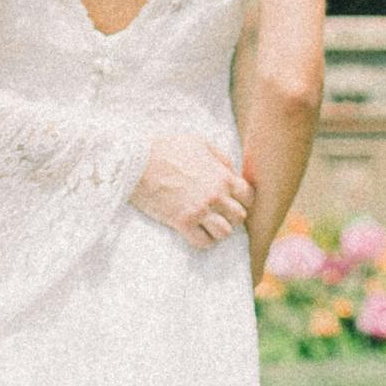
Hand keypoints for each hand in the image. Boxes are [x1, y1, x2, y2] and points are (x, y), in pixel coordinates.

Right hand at [131, 132, 250, 249]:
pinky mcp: (182, 222)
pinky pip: (203, 242)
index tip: (230, 201)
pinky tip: (194, 231)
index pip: (249, 197)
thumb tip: (231, 172)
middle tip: (217, 214)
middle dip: (230, 216)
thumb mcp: (198, 143)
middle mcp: (215, 195)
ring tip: (206, 225)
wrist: (137, 161)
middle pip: (239, 217)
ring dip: (217, 230)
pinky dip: (202, 240)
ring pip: (225, 233)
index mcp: (222, 176)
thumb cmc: (166, 149)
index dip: (242, 200)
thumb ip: (220, 157)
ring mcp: (200, 210)